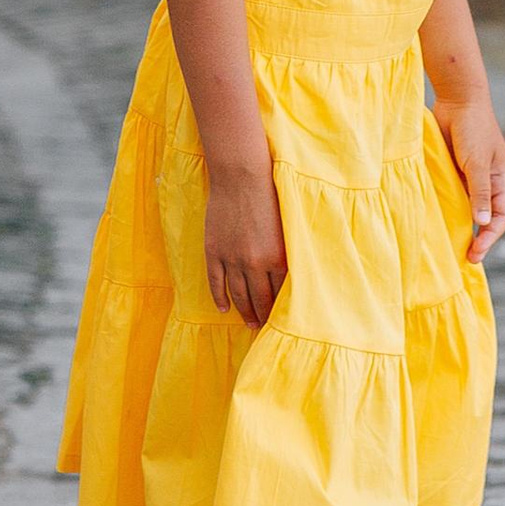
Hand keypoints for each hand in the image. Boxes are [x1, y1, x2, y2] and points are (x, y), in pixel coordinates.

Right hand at [204, 155, 287, 328]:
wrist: (241, 176)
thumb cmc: (270, 196)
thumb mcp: (286, 228)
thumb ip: (286, 254)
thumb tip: (290, 278)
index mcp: (277, 257)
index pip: (281, 293)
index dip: (281, 310)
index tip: (283, 322)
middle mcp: (254, 263)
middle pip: (260, 299)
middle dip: (263, 316)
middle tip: (265, 329)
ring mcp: (231, 258)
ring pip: (238, 294)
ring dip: (244, 311)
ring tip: (249, 323)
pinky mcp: (214, 250)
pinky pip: (215, 282)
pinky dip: (219, 297)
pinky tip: (224, 308)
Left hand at [437, 93, 504, 262]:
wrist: (457, 99)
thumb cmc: (473, 129)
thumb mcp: (477, 163)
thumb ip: (479, 193)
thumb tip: (482, 224)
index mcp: (502, 180)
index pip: (501, 217)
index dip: (491, 237)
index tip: (477, 253)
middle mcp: (489, 182)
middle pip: (486, 217)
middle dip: (479, 238)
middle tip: (466, 257)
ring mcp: (471, 177)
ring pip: (469, 208)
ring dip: (463, 225)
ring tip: (452, 246)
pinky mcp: (455, 171)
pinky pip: (454, 195)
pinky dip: (450, 209)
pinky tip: (439, 220)